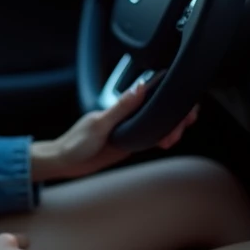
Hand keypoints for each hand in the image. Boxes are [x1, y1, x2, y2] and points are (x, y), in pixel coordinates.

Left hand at [29, 81, 198, 182]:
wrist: (65, 163)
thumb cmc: (76, 142)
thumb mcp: (100, 125)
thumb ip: (121, 107)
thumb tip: (140, 86)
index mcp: (121, 106)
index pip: (151, 94)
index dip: (170, 96)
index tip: (184, 105)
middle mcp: (128, 115)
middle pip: (160, 108)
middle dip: (177, 113)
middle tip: (184, 124)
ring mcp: (130, 128)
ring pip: (159, 123)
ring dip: (172, 127)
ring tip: (173, 138)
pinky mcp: (130, 142)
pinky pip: (152, 137)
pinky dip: (164, 138)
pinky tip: (167, 143)